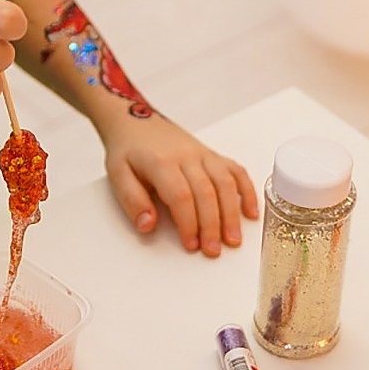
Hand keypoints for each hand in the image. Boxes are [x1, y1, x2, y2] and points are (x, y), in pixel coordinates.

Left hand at [102, 114, 258, 255]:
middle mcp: (186, 156)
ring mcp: (203, 154)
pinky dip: (248, 191)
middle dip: (212, 225)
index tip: (191, 244)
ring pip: (225, 183)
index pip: (180, 196)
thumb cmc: (128, 149)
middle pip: (207, 192)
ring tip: (233, 239)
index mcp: (161, 162)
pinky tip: (251, 212)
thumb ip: (132, 201)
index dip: (188, 223)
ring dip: (232, 213)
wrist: (135, 119)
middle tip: (213, 250)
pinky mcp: (212, 155)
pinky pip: (236, 171)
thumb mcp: (117, 174)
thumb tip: (148, 225)